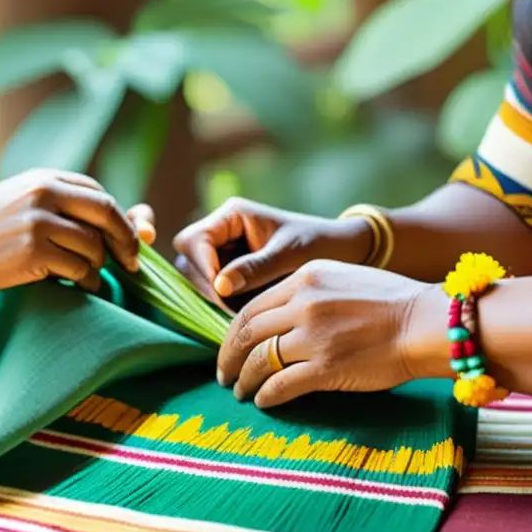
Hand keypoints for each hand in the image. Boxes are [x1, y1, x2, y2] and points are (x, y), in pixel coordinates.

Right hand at [0, 168, 155, 293]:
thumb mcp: (26, 207)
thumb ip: (70, 210)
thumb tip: (142, 222)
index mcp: (44, 178)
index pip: (98, 194)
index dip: (120, 219)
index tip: (129, 240)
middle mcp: (43, 192)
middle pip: (107, 212)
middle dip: (127, 240)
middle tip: (133, 264)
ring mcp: (38, 220)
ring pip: (95, 246)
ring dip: (99, 267)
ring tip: (88, 278)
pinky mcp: (34, 250)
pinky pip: (80, 268)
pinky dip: (87, 281)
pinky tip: (79, 286)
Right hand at [172, 197, 373, 305]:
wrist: (343, 252)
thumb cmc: (320, 243)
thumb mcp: (290, 255)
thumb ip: (256, 268)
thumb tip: (220, 286)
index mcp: (232, 215)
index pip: (194, 240)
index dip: (202, 267)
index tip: (222, 292)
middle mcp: (222, 232)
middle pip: (188, 260)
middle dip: (204, 286)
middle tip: (229, 311)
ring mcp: (224, 254)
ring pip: (197, 279)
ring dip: (212, 298)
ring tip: (238, 315)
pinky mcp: (231, 275)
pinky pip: (213, 291)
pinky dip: (222, 305)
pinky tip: (242, 316)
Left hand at [217, 259, 434, 408]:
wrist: (427, 323)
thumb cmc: (394, 304)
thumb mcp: (344, 279)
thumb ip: (309, 293)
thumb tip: (280, 319)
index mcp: (305, 278)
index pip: (252, 307)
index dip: (233, 333)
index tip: (230, 348)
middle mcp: (303, 303)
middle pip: (247, 332)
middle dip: (229, 357)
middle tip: (224, 374)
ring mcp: (313, 336)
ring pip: (259, 360)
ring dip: (244, 379)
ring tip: (241, 392)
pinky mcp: (325, 367)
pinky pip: (280, 385)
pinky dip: (266, 396)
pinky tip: (263, 402)